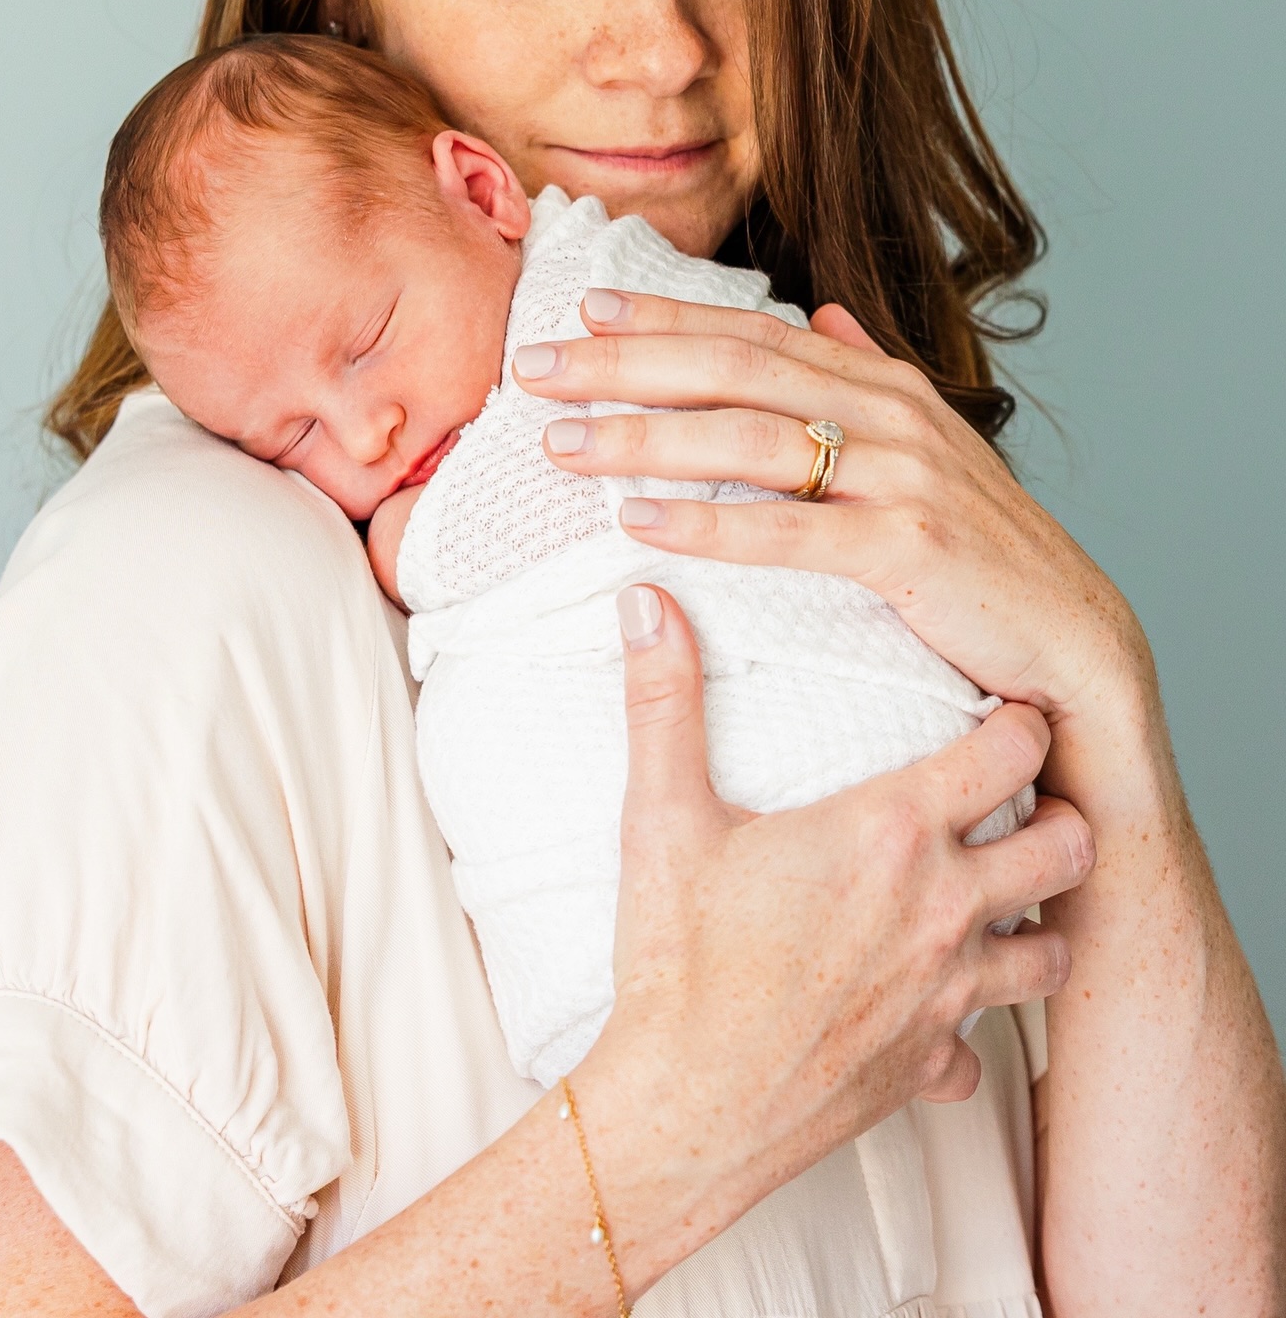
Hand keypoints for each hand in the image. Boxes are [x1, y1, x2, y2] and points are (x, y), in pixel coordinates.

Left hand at [513, 293, 1153, 734]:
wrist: (1073, 646)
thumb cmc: (984, 554)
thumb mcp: (930, 448)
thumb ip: (870, 375)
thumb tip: (823, 312)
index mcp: (884, 385)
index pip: (752, 333)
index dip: (662, 316)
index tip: (578, 308)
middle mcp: (891, 414)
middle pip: (733, 368)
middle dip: (624, 363)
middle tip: (534, 367)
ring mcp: (904, 476)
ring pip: (749, 438)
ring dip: (645, 436)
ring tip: (561, 443)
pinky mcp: (909, 548)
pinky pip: (788, 529)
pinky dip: (709, 521)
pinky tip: (637, 521)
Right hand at [572, 587, 1090, 1245]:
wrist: (682, 1114)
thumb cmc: (677, 965)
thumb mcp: (663, 818)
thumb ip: (664, 700)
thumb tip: (648, 603)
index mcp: (890, 834)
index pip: (1013, 751)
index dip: (1021, 723)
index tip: (1001, 710)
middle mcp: (942, 910)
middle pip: (1068, 845)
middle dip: (1058, 813)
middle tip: (1016, 799)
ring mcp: (947, 995)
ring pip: (1054, 949)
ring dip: (1034, 919)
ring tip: (992, 897)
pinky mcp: (930, 1064)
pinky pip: (983, 1047)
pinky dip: (969, 1024)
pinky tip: (926, 1005)